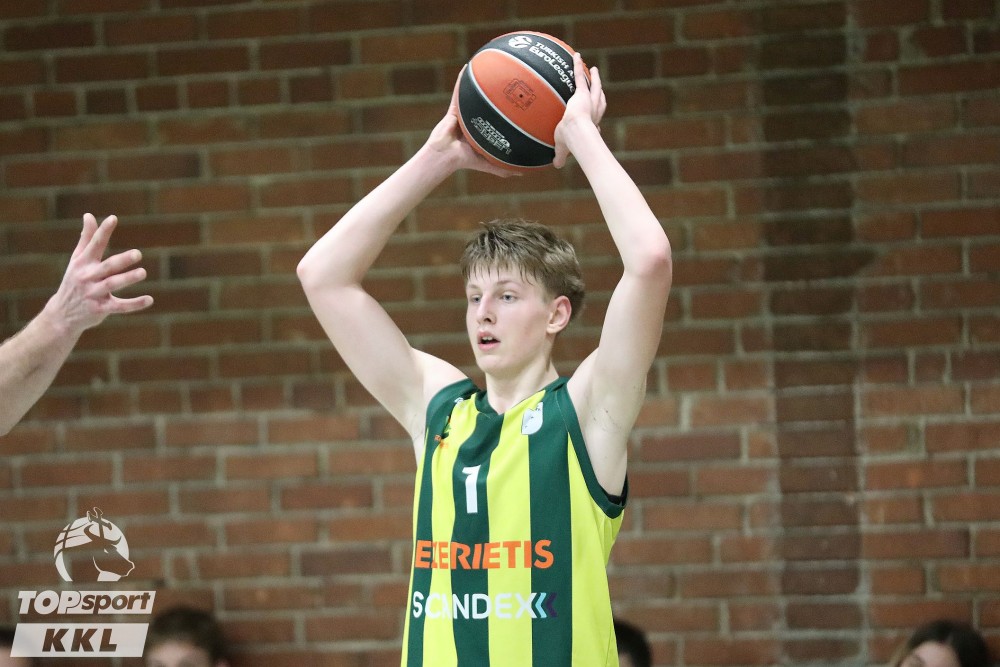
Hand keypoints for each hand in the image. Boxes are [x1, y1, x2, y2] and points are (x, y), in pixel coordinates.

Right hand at [44, 213, 153, 333]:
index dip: (103, 231)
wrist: (62, 314)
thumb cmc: (74, 281)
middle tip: (138, 254)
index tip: (113, 218)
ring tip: (143, 272)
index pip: (94, 244)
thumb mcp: (77, 260)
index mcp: (83, 263)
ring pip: (112, 285)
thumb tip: (89, 215)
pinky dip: (134, 304)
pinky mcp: (100, 309)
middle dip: (122, 260)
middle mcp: (87, 277)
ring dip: (128, 279)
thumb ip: (86, 238)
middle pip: (107, 266)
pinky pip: (119, 307)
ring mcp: (93, 294)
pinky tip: (150, 299)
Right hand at [424, 67, 518, 177]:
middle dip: (500, 89)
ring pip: (476, 93)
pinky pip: (459, 90)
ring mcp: (466, 111)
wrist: (446, 156)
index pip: (499, 115)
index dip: (510, 107)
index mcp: (486, 128)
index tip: (523, 97)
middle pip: (491, 100)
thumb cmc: (465, 160)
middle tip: (513, 78)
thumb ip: (503, 168)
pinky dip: (462, 78)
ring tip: (492, 65)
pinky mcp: (454, 108)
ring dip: (481, 79)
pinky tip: (468, 66)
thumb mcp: (488, 163)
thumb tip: (523, 174)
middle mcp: (478, 117)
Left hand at [553, 53, 606, 168]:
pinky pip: (580, 76)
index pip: (596, 120)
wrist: (577, 132)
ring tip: (594, 70)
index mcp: (592, 124)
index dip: (596, 120)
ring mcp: (590, 101)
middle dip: (600, 92)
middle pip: (599, 99)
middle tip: (599, 86)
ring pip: (595, 87)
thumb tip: (556, 166)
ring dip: (595, 78)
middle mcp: (594, 111)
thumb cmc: (572, 142)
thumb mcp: (564, 149)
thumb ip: (561, 156)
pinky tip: (576, 55)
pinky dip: (578, 66)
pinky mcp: (583, 93)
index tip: (596, 121)